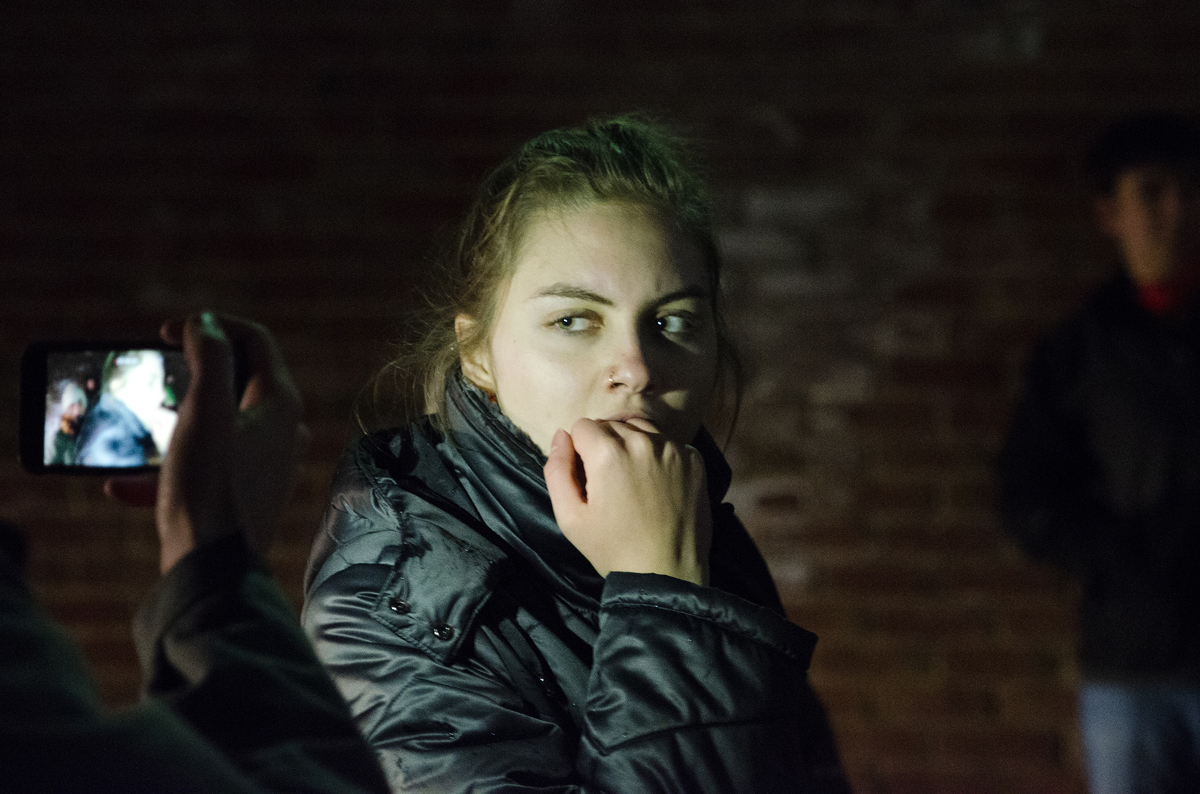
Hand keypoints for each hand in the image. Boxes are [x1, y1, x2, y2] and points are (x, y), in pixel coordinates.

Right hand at [108, 313, 308, 572]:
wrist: (213, 569)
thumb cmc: (209, 488)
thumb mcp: (203, 412)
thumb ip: (210, 358)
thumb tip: (208, 323)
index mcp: (280, 403)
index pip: (254, 340)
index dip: (210, 326)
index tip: (167, 333)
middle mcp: (284, 430)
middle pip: (238, 380)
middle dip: (190, 374)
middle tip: (156, 376)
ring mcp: (270, 463)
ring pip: (218, 425)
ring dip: (173, 424)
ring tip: (138, 432)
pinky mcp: (250, 493)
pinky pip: (209, 466)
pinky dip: (170, 467)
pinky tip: (123, 485)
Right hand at [544, 418, 710, 585]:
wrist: (667, 574)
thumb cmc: (613, 550)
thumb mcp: (570, 517)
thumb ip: (557, 470)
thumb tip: (561, 436)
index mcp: (608, 452)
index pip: (583, 426)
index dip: (580, 450)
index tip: (588, 477)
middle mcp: (643, 441)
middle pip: (612, 424)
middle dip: (604, 445)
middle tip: (609, 483)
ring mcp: (673, 449)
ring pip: (641, 428)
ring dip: (632, 444)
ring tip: (632, 479)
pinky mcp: (694, 460)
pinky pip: (668, 443)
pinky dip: (659, 455)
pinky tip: (656, 484)